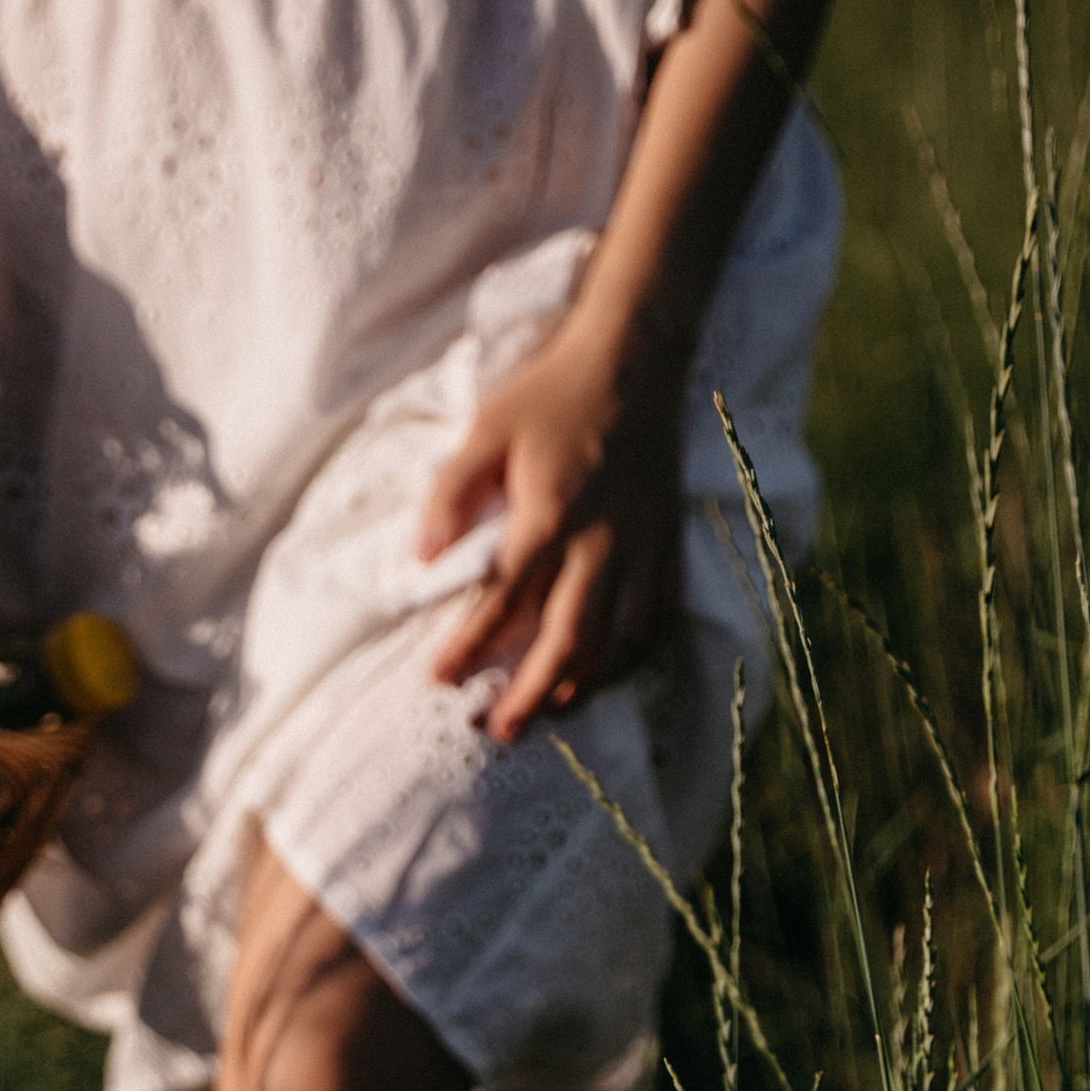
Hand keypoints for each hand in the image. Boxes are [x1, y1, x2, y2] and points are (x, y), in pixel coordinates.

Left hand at [416, 313, 685, 743]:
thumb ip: (450, 494)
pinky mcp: (668, 543)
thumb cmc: (552, 394)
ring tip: (547, 712)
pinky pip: (655, 617)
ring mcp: (642, 546)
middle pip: (565, 639)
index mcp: (550, 514)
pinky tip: (604, 674)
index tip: (439, 680)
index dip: (468, 646)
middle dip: (527, 692)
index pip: (502, 599)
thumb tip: (421, 560)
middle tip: (496, 730)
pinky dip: (630, 656)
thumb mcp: (486, 429)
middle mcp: (601, 540)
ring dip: (580, 684)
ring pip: (615, 639)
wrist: (635, 359)